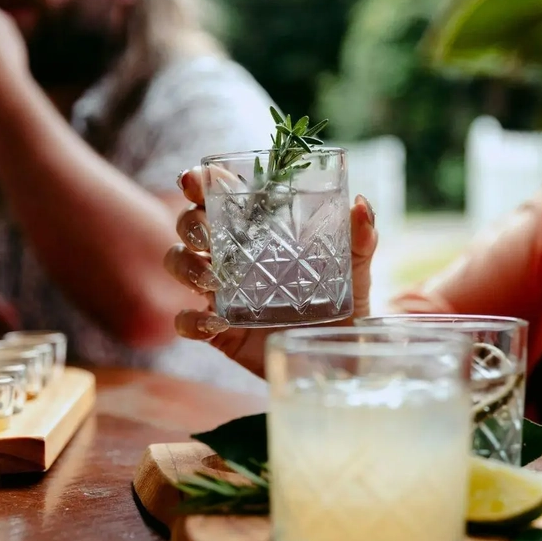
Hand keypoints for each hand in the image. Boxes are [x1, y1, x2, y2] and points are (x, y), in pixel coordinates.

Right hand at [164, 168, 377, 378]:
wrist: (341, 362)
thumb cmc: (344, 308)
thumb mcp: (356, 273)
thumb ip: (361, 240)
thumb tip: (361, 205)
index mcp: (260, 233)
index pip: (220, 196)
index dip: (200, 181)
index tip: (195, 179)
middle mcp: (233, 257)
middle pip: (190, 226)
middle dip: (189, 223)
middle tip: (207, 235)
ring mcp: (221, 294)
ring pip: (180, 265)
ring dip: (186, 267)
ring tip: (212, 280)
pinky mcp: (219, 331)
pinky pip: (187, 322)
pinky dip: (190, 321)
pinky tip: (213, 324)